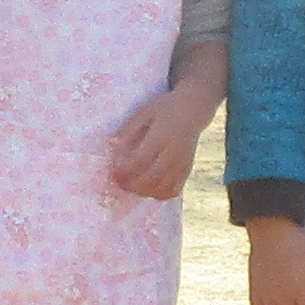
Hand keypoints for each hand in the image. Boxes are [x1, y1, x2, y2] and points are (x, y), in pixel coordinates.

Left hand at [104, 79, 209, 202]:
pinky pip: (173, 191)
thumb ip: (128, 128)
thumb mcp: (144, 112)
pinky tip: (148, 188)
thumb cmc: (164, 109)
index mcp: (161, 136)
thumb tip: (112, 144)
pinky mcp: (187, 170)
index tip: (112, 173)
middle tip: (118, 182)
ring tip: (131, 185)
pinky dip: (159, 194)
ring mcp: (182, 164)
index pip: (140, 160)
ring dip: (143, 192)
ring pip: (162, 188)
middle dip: (131, 184)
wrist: (193, 110)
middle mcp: (173, 153)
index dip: (124, 171)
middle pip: (150, 178)